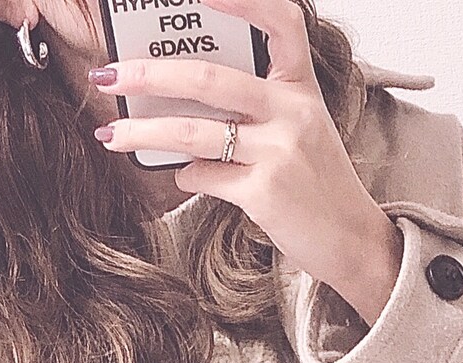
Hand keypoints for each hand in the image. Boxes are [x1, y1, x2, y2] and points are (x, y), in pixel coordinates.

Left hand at [88, 0, 389, 297]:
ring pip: (193, 133)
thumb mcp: (301, 132)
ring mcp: (280, 152)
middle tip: (109, 76)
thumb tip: (188, 107)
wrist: (353, 240)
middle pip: (208, 80)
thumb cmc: (318, 186)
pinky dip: (186, 176)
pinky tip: (181, 177)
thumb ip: (257, 111)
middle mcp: (293, 112)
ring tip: (112, 136)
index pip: (280, 21)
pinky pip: (206, 176)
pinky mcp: (266, 192)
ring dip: (143, 133)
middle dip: (148, 75)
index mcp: (302, 88)